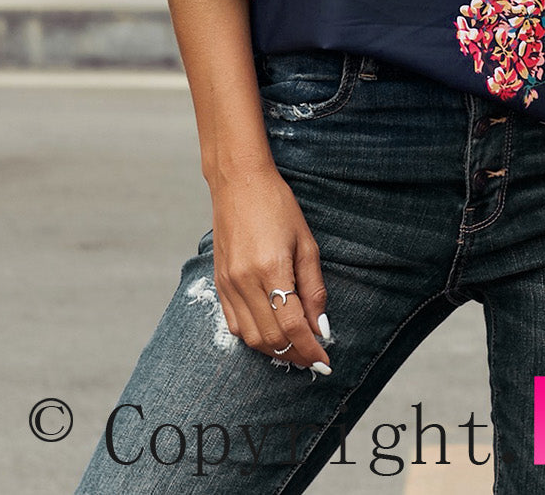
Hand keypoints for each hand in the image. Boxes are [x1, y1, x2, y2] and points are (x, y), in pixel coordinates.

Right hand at [209, 165, 331, 373]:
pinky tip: (271, 335)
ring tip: (296, 350)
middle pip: (272, 337)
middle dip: (295, 354)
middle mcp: (245, 281)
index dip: (311, 348)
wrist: (239, 182)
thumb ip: (314, 288)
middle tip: (314, 359)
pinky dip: (254, 337)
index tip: (325, 361)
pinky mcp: (219, 284)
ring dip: (275, 350)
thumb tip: (321, 326)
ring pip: (251, 337)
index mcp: (271, 268)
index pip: (293, 325)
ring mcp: (228, 284)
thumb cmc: (277, 206)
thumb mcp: (306, 242)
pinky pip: (234, 325)